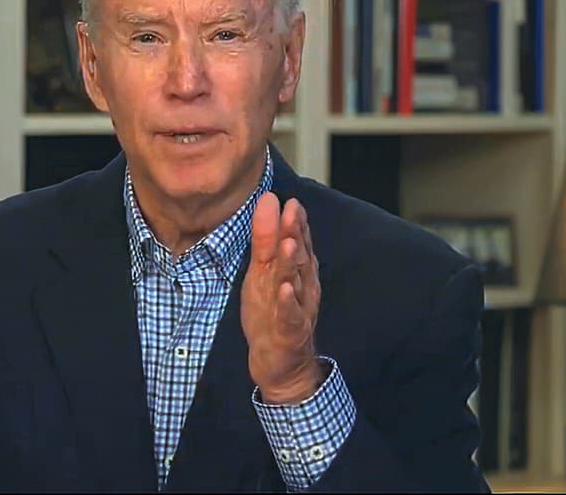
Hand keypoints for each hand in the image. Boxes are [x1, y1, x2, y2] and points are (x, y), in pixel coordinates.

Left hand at [242, 192, 323, 403]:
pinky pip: (290, 315)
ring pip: (296, 283)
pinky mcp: (289, 331)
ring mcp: (297, 309)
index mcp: (297, 272)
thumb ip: (267, 239)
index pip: (298, 242)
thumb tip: (269, 202)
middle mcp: (301, 287)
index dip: (295, 222)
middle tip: (292, 210)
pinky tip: (286, 288)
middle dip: (295, 233)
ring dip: (293, 263)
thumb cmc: (273, 313)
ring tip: (289, 243)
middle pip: (298, 258)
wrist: (283, 364)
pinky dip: (289, 302)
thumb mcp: (264, 273)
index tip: (290, 200)